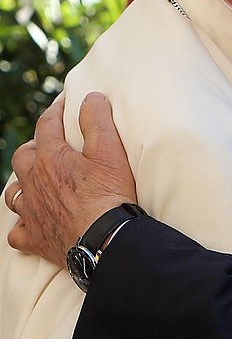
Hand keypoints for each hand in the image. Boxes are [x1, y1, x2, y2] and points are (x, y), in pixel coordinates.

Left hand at [6, 92, 136, 265]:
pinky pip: (17, 231)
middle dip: (34, 146)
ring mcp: (32, 212)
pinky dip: (23, 224)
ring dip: (23, 183)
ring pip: (14, 193)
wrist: (104, 241)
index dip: (55, 111)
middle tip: (50, 145)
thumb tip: (90, 98)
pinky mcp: (35, 239)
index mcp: (51, 158)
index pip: (46, 125)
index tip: (64, 105)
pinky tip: (32, 221)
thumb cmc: (109, 194)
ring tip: (37, 180)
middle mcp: (34, 183)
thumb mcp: (110, 150)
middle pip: (23, 157)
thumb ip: (98, 120)